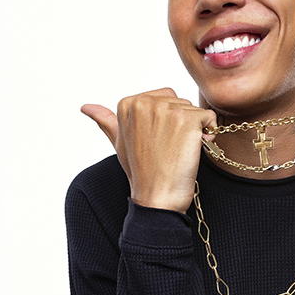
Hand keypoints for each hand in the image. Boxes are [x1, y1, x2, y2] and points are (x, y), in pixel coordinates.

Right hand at [81, 88, 216, 212]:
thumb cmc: (141, 172)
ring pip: (194, 110)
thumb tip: (86, 107)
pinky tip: (194, 150)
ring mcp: (165, 110)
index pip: (164, 97)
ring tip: (178, 151)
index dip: (167, 122)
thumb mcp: (119, 143)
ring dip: (194, 131)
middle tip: (168, 149)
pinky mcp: (186, 119)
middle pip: (180, 101)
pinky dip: (208, 134)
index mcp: (128, 103)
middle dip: (181, 124)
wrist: (157, 197)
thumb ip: (106, 121)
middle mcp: (145, 102)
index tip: (156, 142)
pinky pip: (209, 117)